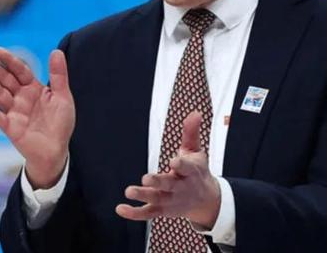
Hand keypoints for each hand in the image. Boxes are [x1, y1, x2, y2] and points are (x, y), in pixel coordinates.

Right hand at [0, 47, 74, 188]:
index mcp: (34, 89)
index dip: (10, 61)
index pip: (20, 71)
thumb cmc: (60, 123)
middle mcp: (21, 98)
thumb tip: (56, 51)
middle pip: (5, 79)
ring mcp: (14, 112)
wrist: (56, 150)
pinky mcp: (10, 127)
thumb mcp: (63, 97)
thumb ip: (59, 75)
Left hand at [116, 112, 220, 229]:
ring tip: (129, 191)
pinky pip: (147, 213)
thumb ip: (191, 132)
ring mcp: (171, 200)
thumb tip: (194, 112)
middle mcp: (181, 188)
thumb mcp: (196, 151)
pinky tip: (120, 208)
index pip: (187, 169)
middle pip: (169, 185)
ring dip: (143, 196)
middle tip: (146, 178)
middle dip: (158, 182)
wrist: (206, 201)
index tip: (174, 162)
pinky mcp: (162, 210)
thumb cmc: (197, 171)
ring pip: (156, 199)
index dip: (181, 165)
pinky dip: (134, 213)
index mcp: (191, 172)